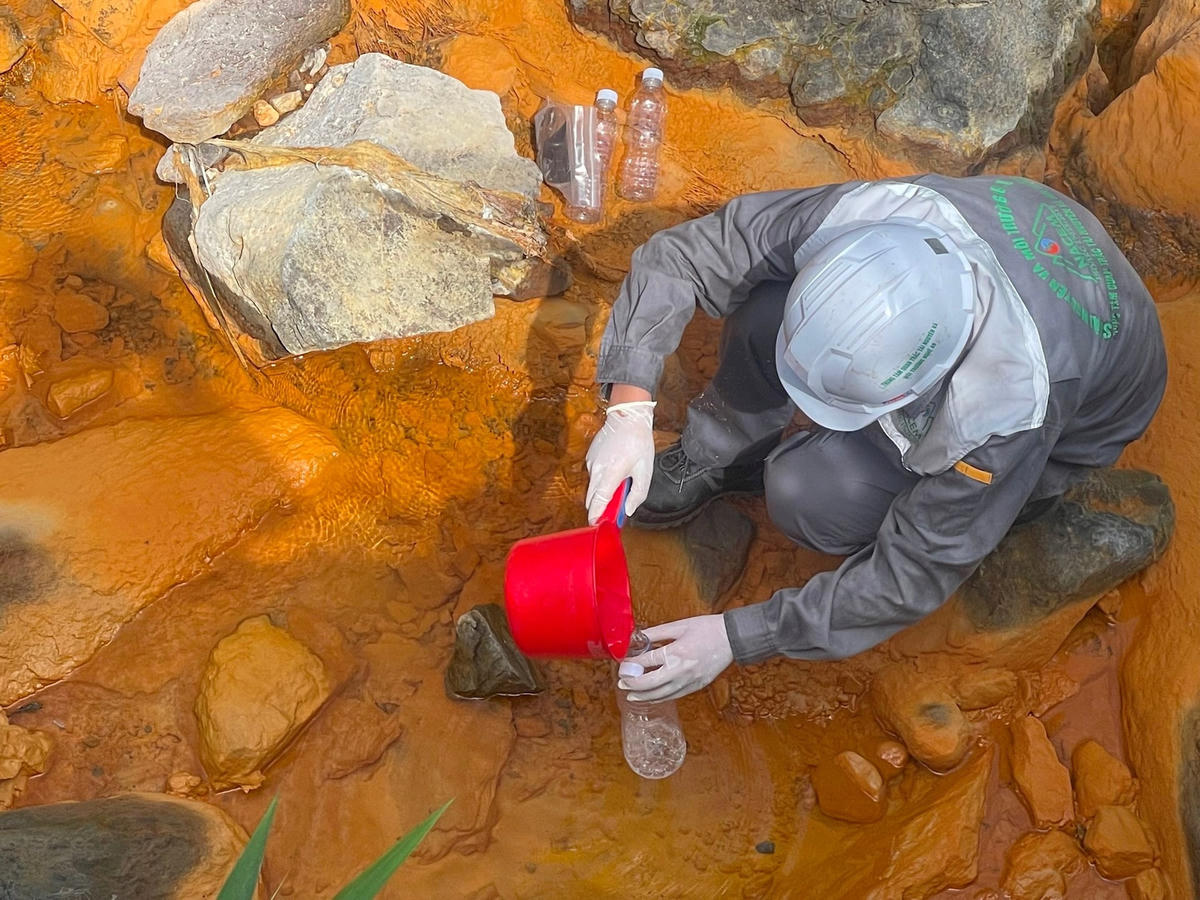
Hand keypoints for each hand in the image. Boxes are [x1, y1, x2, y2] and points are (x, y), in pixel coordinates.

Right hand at [584, 400, 655, 522]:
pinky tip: (615, 469)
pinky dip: (601, 478)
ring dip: (602, 491)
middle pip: (592, 498)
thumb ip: (638, 494)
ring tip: (620, 482)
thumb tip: (628, 510)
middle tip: (613, 511)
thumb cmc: (638, 443)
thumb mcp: (645, 471)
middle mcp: (597, 469)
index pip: (598, 501)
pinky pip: (593, 474)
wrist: (627, 417)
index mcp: (611, 474)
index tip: (597, 525)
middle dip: (600, 507)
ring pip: (593, 486)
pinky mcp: (590, 457)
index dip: (597, 516)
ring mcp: (591, 462)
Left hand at [618, 615, 733, 701]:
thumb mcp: (679, 625)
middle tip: (622, 683)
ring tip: (631, 695)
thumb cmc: (707, 628)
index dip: (632, 664)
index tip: (623, 663)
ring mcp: (690, 681)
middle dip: (633, 684)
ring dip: (644, 696)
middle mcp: (681, 670)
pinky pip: (674, 696)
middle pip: (650, 683)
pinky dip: (660, 698)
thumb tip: (638, 637)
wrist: (733, 638)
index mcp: (676, 652)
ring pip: (661, 694)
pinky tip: (651, 697)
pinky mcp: (697, 686)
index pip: (647, 661)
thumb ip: (657, 633)